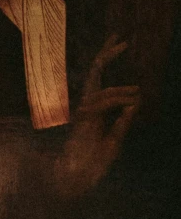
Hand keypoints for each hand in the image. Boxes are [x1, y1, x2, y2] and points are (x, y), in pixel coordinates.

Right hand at [52, 33, 139, 199]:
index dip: (108, 58)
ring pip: (103, 89)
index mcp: (93, 107)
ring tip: (138, 92)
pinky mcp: (83, 119)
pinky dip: (119, 100)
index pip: (100, 77)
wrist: (79, 178)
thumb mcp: (115, 140)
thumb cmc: (94, 162)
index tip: (121, 43)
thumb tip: (135, 103)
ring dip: (124, 90)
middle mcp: (86, 105)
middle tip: (121, 40)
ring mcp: (82, 111)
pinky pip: (103, 103)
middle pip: (95, 72)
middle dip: (107, 54)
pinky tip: (132, 101)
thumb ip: (123, 122)